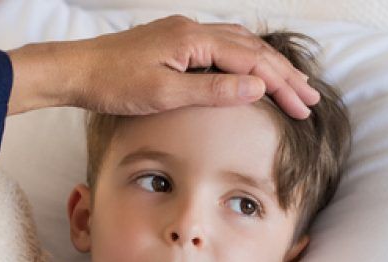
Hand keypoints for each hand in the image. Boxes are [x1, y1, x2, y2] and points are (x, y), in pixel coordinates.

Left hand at [8, 15, 319, 118]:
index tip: (303, 107)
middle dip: (284, 75)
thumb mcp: (165, 94)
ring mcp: (183, 33)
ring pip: (239, 44)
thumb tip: (258, 86)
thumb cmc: (114, 85)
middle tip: (310, 100)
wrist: (76, 71)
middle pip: (252, 49)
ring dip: (267, 66)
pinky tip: (249, 71)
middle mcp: (193, 29)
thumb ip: (214, 90)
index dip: (282, 84)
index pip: (252, 61)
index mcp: (194, 40)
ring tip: (291, 85)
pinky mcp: (173, 42)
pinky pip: (221, 46)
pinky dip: (244, 59)